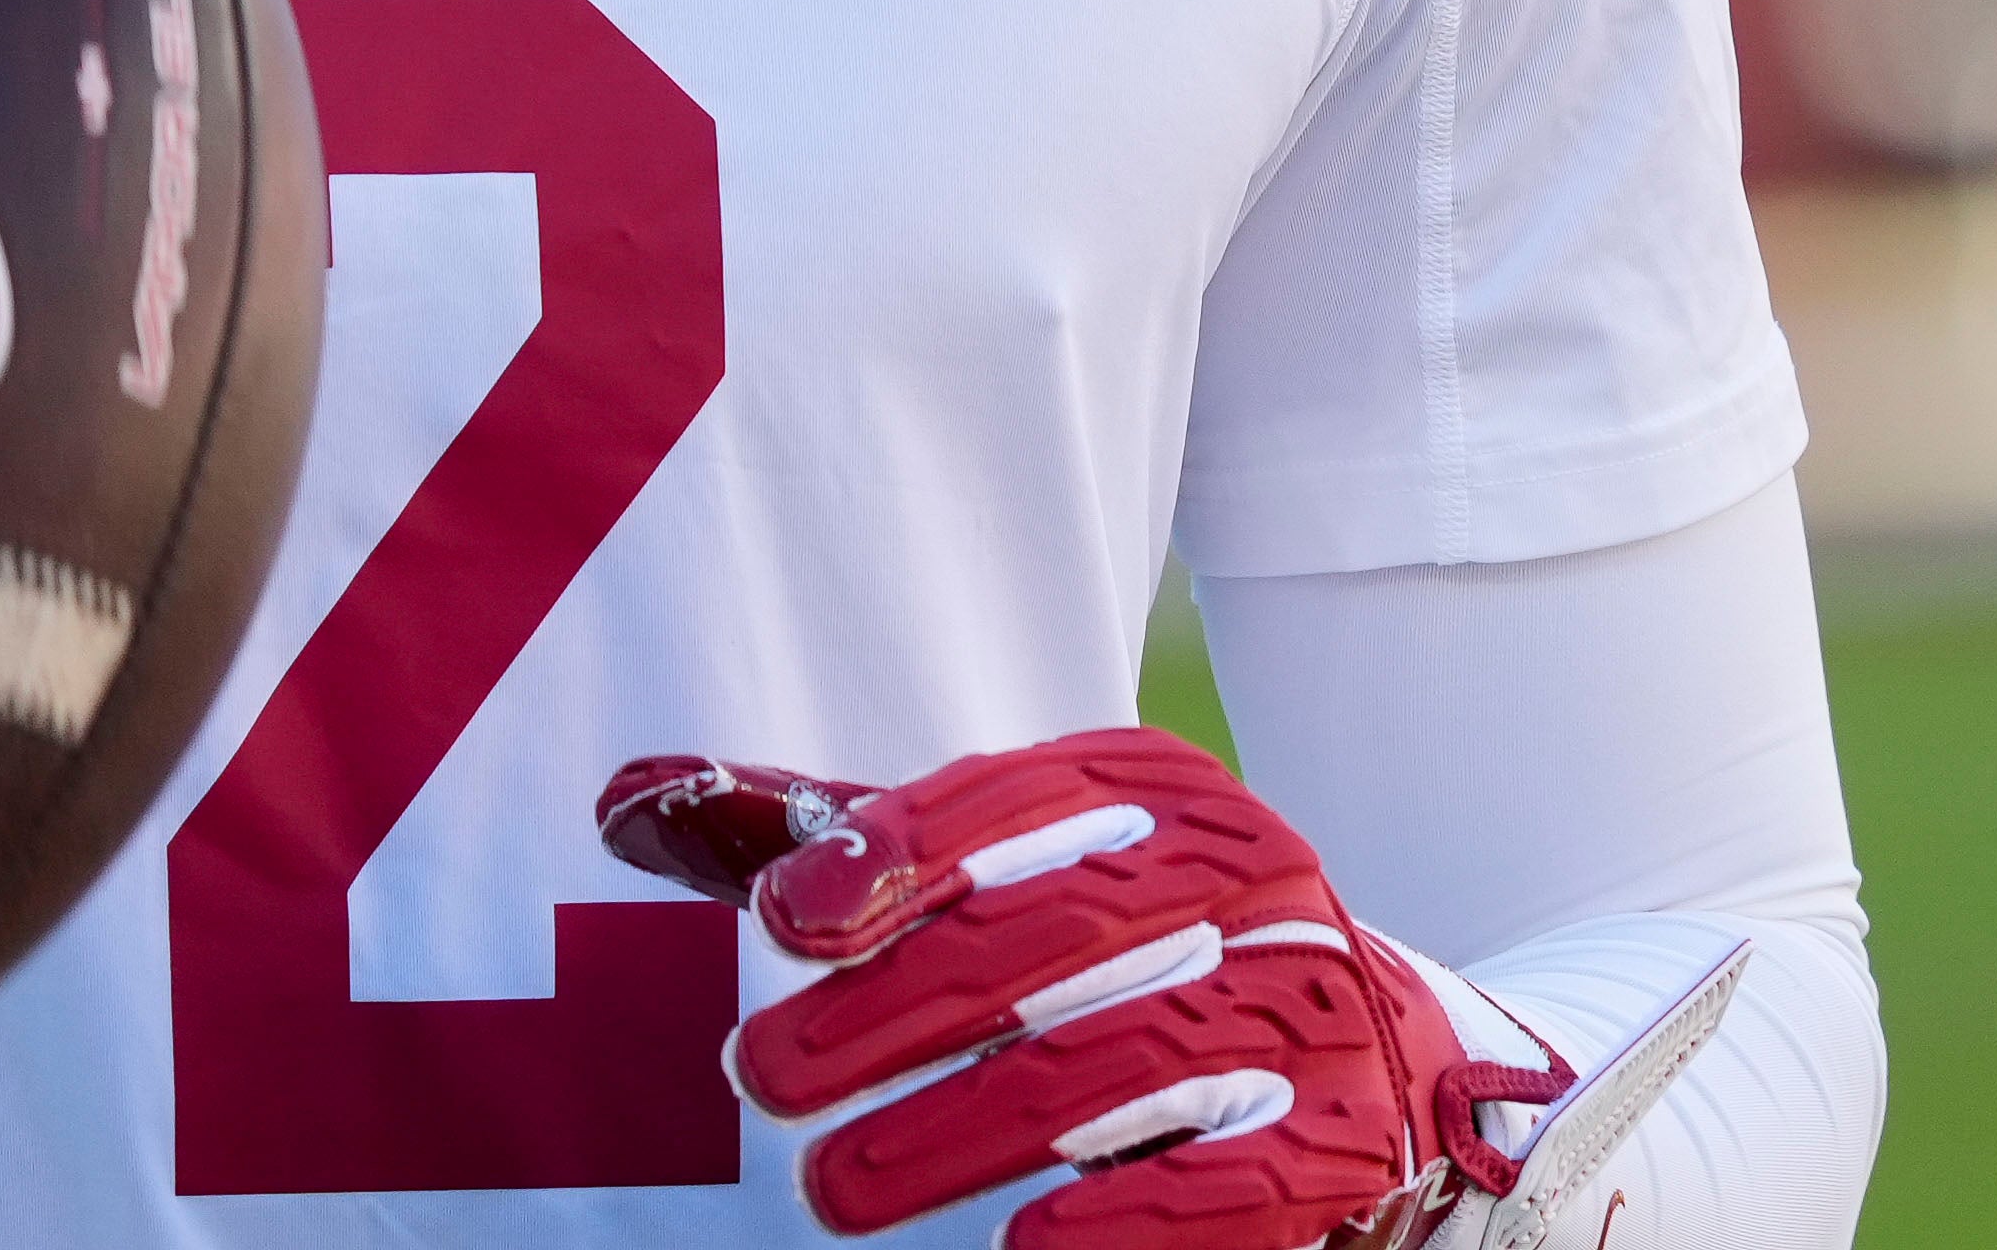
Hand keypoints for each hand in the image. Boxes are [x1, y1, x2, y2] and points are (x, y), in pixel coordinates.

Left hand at [596, 733, 1566, 1249]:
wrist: (1376, 1048)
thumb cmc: (1125, 949)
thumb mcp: (1004, 870)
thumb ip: (826, 842)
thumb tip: (620, 803)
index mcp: (1153, 792)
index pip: (1012, 806)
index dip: (897, 856)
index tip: (784, 922)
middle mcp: (1246, 878)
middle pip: (1054, 940)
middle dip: (897, 1017)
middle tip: (765, 1083)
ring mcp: (1309, 1004)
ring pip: (1124, 1064)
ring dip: (967, 1133)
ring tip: (839, 1194)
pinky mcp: (1350, 1133)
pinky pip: (1232, 1180)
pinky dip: (1126, 1217)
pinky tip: (1026, 1249)